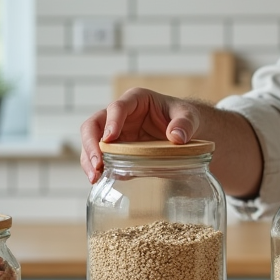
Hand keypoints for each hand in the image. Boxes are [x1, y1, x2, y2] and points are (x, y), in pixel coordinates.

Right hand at [78, 88, 204, 183]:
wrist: (185, 130)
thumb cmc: (183, 117)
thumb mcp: (189, 116)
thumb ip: (185, 123)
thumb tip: (177, 137)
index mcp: (135, 100)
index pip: (117, 107)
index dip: (112, 122)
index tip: (110, 138)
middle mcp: (119, 115)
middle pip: (94, 125)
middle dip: (91, 144)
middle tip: (97, 164)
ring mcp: (116, 134)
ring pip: (92, 143)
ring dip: (89, 160)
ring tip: (95, 177)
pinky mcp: (117, 151)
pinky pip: (102, 158)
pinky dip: (99, 169)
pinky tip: (101, 180)